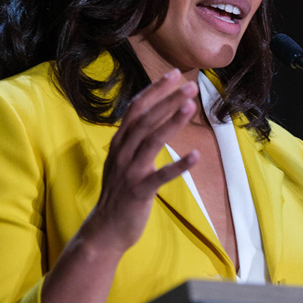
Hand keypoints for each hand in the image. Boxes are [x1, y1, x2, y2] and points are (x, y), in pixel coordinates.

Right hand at [78, 68, 199, 253]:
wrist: (105, 229)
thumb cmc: (119, 193)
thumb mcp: (122, 160)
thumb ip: (134, 139)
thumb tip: (153, 116)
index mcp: (119, 143)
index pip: (136, 108)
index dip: (154, 90)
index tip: (173, 74)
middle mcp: (121, 152)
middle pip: (145, 119)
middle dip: (168, 100)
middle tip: (190, 85)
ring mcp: (129, 172)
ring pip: (151, 141)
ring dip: (172, 122)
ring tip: (191, 107)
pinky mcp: (138, 191)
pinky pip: (160, 176)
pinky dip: (178, 166)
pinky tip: (197, 156)